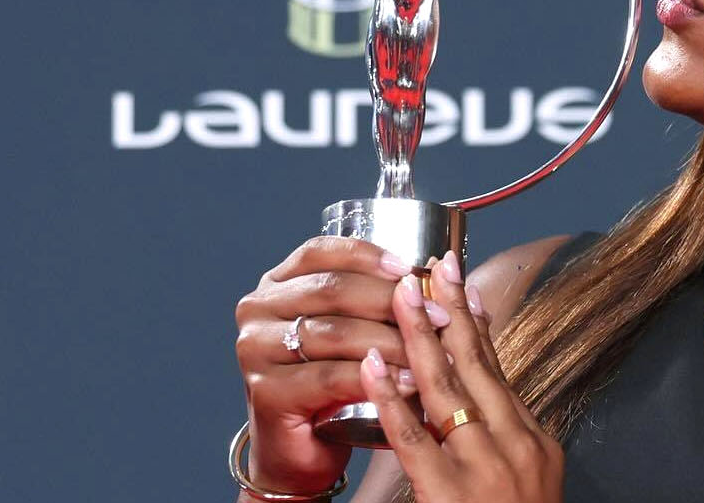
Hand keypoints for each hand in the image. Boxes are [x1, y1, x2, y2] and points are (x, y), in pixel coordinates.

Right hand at [234, 237, 416, 495]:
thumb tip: (448, 273)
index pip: (322, 252)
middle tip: (441, 317)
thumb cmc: (335, 384)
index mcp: (278, 283)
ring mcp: (255, 348)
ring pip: (337, 333)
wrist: (300, 451)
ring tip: (435, 352)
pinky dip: (376, 378)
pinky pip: (330, 376)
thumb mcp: (356, 331)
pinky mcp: (265, 390)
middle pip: (334, 290)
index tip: (412, 269)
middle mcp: (257, 308)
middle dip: (394, 301)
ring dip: (393, 341)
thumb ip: (383, 299)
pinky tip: (411, 382)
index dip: (369, 256)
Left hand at [360, 249, 563, 501]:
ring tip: (398, 293)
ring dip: (419, 335)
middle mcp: (514, 445)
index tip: (458, 280)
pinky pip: (413, 435)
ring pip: (446, 387)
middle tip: (430, 266)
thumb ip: (504, 439)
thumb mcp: (526, 480)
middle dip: (450, 309)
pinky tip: (372, 364)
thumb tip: (482, 393)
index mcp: (533, 440)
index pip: (498, 367)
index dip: (475, 321)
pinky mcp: (449, 492)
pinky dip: (390, 395)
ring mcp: (484, 468)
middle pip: (477, 363)